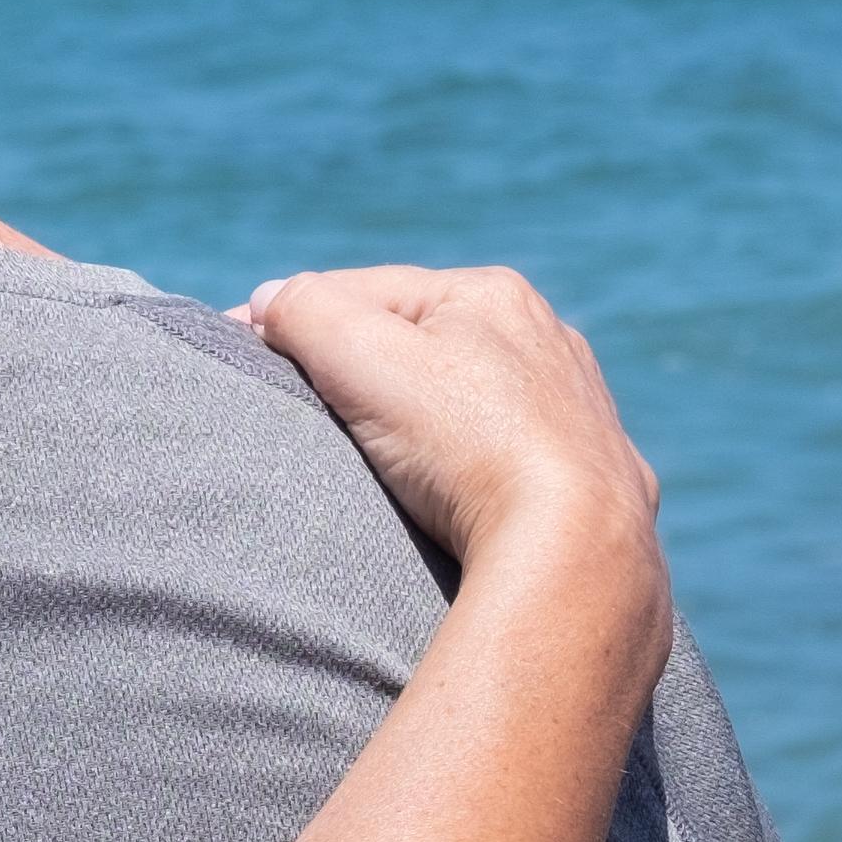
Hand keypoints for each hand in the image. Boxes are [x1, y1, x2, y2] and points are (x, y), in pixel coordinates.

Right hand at [243, 265, 664, 613]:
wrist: (577, 549)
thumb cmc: (467, 445)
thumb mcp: (363, 356)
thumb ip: (307, 313)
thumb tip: (270, 301)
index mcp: (492, 296)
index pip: (368, 292)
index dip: (299, 320)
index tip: (244, 351)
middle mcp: (548, 341)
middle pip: (424, 346)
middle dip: (367, 372)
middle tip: (310, 414)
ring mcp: (580, 413)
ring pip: (476, 404)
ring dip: (429, 422)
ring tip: (385, 464)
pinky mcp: (597, 483)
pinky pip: (519, 463)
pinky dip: (482, 471)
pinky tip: (463, 497)